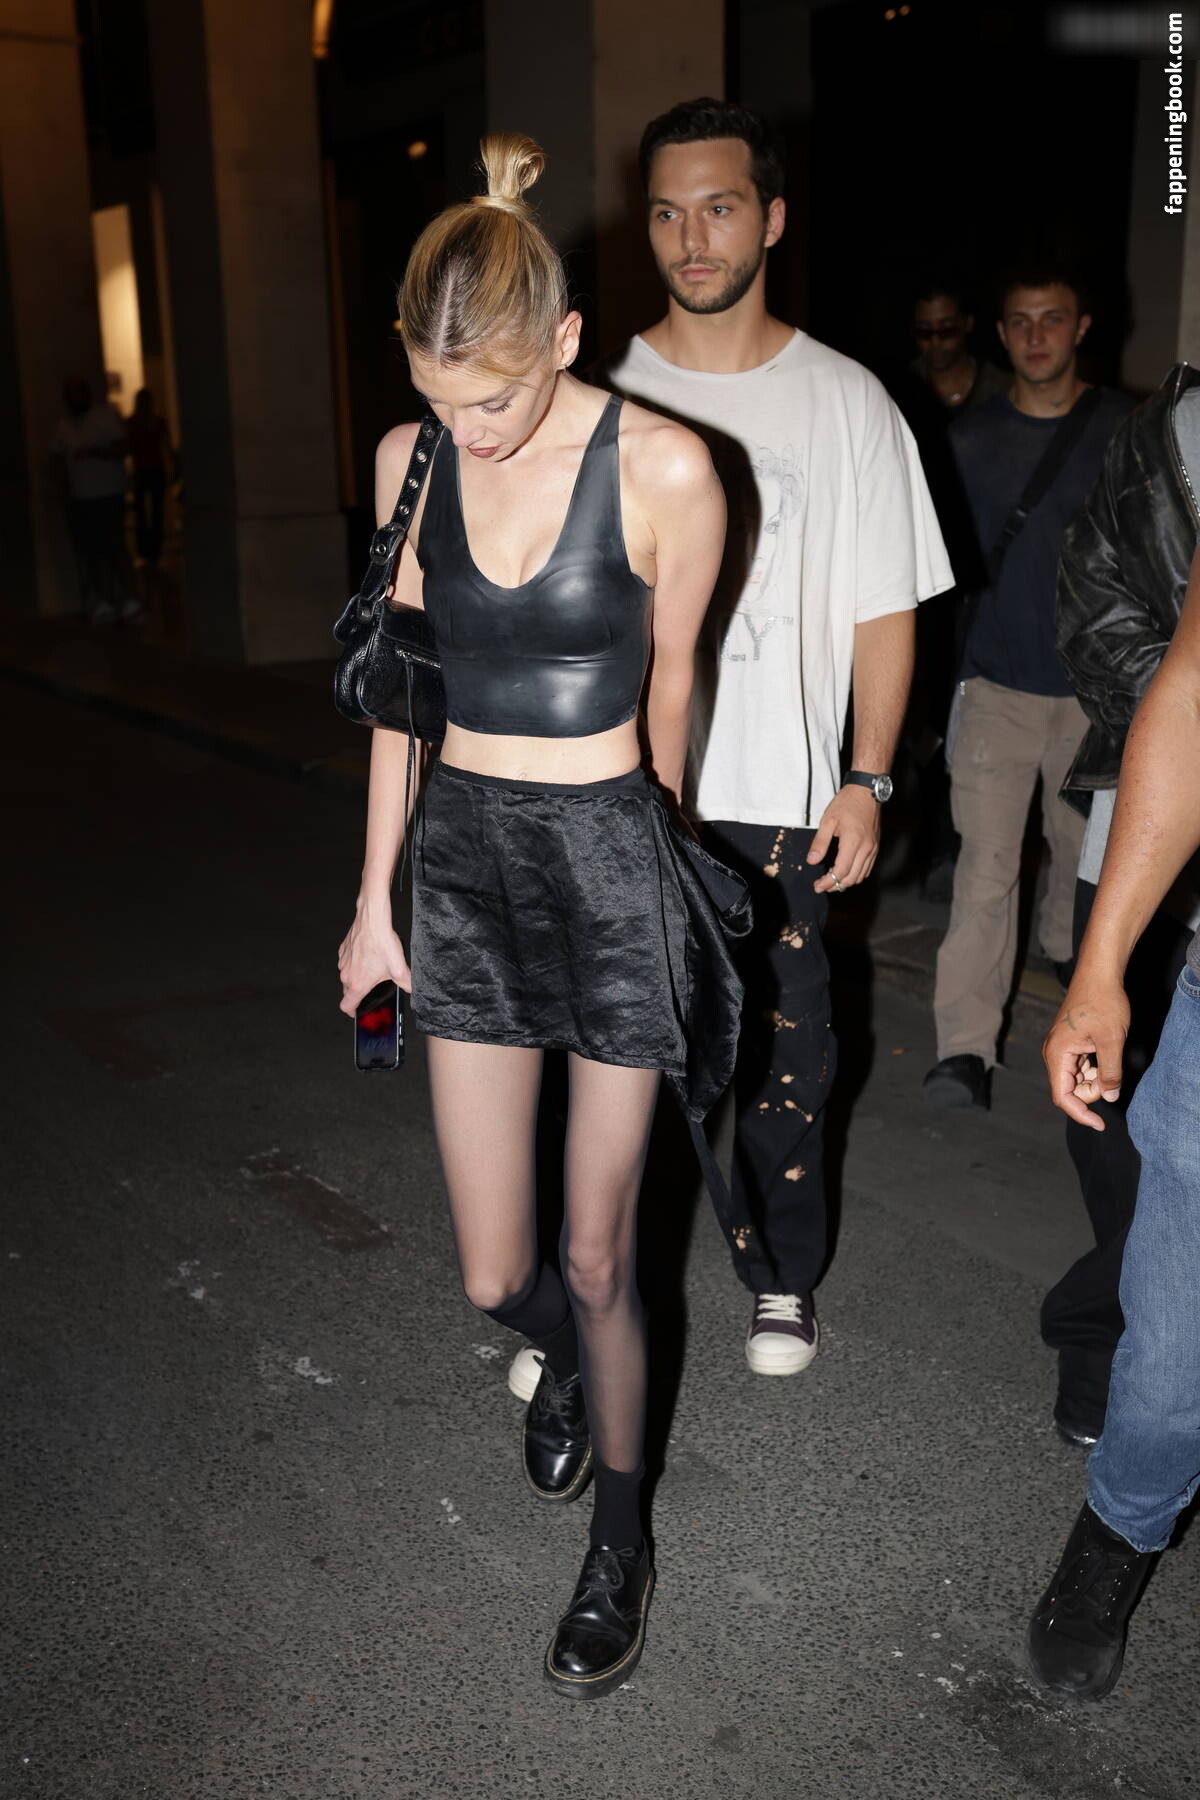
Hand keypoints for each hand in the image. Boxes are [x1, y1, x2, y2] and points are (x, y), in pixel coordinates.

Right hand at [338, 904, 411, 1015]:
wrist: (372, 921)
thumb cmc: (382, 943)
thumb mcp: (399, 968)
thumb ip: (406, 983)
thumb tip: (411, 989)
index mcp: (358, 984)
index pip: (346, 1006)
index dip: (352, 1012)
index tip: (357, 1012)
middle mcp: (346, 975)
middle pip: (348, 991)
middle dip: (359, 992)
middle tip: (372, 987)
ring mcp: (343, 962)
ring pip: (347, 976)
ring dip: (357, 976)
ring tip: (373, 968)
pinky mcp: (343, 951)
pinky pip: (347, 962)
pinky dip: (355, 962)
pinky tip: (369, 955)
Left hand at [808, 784, 880, 892]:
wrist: (867, 791)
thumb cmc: (846, 803)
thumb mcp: (828, 820)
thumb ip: (819, 843)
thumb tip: (811, 861)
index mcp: (853, 842)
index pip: (841, 871)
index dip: (828, 882)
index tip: (817, 886)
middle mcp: (866, 848)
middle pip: (852, 878)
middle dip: (835, 886)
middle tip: (821, 886)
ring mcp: (873, 848)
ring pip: (861, 876)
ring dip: (846, 882)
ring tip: (831, 881)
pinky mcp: (875, 846)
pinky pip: (867, 868)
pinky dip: (856, 875)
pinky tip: (845, 872)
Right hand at [1042, 975, 1129, 1129]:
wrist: (1098, 974)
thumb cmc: (1102, 1002)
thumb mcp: (1111, 1041)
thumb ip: (1109, 1072)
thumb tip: (1109, 1097)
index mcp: (1057, 1054)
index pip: (1063, 1097)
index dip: (1081, 1113)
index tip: (1100, 1124)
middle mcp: (1053, 1053)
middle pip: (1069, 1089)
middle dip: (1091, 1091)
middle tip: (1113, 1076)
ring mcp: (1060, 1048)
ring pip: (1075, 1078)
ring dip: (1094, 1079)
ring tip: (1110, 1057)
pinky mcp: (1069, 1043)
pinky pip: (1078, 1066)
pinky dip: (1093, 1068)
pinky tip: (1105, 1053)